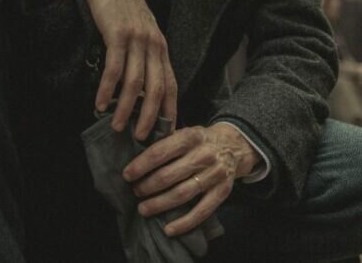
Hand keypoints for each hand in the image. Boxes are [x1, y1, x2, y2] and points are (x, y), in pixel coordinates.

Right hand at [47, 0, 177, 139]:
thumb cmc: (122, 9)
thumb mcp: (142, 31)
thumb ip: (145, 56)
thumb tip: (142, 88)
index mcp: (161, 47)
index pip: (171, 84)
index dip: (170, 109)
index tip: (166, 132)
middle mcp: (153, 45)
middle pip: (156, 89)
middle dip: (150, 117)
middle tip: (141, 138)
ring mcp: (137, 40)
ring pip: (134, 83)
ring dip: (126, 108)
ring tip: (117, 126)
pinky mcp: (118, 36)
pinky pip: (113, 69)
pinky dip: (106, 90)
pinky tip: (100, 104)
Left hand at [123, 122, 258, 236]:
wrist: (234, 147)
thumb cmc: (200, 142)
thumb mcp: (185, 132)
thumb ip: (165, 141)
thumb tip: (134, 153)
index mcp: (191, 137)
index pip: (159, 152)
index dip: (140, 165)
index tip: (127, 175)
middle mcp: (204, 155)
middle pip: (168, 176)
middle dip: (147, 186)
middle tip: (135, 192)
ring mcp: (215, 174)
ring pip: (182, 194)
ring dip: (159, 204)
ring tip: (143, 209)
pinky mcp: (223, 192)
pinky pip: (202, 212)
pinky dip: (183, 223)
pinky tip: (168, 229)